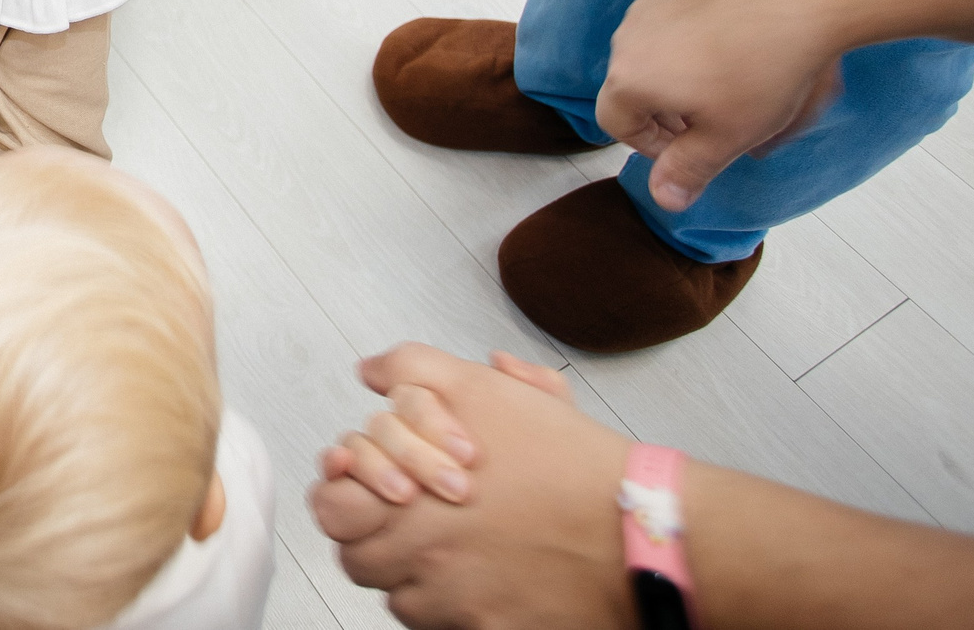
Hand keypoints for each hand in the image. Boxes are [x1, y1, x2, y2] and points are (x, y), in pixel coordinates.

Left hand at [311, 343, 634, 629]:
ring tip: (454, 551)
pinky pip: (438, 628)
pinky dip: (450, 610)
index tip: (365, 490)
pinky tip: (483, 582)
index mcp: (414, 488)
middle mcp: (425, 546)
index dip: (344, 495)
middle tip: (408, 522)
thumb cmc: (573, 464)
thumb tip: (373, 372)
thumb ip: (418, 370)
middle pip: (357, 557)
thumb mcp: (491, 390)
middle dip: (375, 537)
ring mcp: (454, 597)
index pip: (331, 508)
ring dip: (413, 575)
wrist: (642, 530)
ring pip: (397, 596)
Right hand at [600, 0, 849, 210]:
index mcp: (630, 80)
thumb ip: (688, 171)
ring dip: (672, 72)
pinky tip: (729, 43)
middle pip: (628, 85)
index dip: (648, 145)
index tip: (687, 148)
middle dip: (661, 109)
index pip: (615, 122)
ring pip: (647, 50)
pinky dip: (686, 37)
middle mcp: (627, 38)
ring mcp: (649, 2)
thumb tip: (663, 200)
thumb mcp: (729, 137)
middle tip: (710, 120)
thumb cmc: (764, 71)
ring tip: (722, 80)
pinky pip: (666, 18)